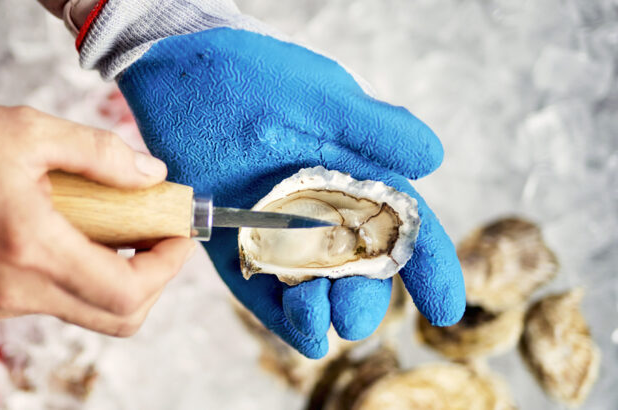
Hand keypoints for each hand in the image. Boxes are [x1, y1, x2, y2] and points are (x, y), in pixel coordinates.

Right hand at [0, 103, 195, 335]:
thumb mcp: (26, 130)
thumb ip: (99, 154)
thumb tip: (151, 174)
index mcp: (30, 247)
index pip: (127, 291)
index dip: (167, 268)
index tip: (177, 233)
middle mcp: (17, 290)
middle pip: (116, 318)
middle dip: (152, 279)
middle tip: (155, 233)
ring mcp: (0, 304)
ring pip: (86, 310)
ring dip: (115, 274)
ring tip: (110, 221)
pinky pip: (53, 299)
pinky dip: (78, 272)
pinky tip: (67, 227)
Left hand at [117, 29, 465, 356]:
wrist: (172, 73)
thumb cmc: (251, 74)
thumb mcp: (316, 96)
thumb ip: (372, 126)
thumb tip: (432, 160)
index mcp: (355, 174)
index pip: (404, 226)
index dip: (430, 268)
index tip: (445, 310)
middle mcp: (322, 209)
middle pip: (359, 269)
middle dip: (363, 298)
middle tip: (351, 315)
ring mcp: (277, 231)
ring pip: (313, 288)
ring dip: (321, 312)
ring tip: (316, 317)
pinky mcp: (233, 244)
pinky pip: (261, 290)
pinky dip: (281, 316)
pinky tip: (300, 334)